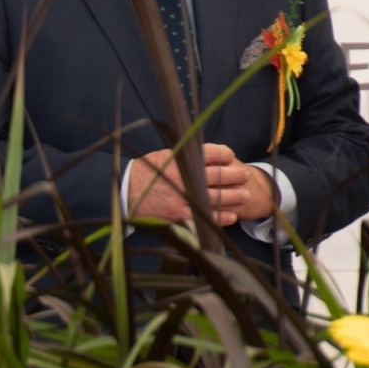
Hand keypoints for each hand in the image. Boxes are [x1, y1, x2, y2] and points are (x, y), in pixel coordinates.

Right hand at [129, 144, 275, 225]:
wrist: (123, 193)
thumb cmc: (143, 173)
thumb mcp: (161, 155)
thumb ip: (183, 154)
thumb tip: (205, 151)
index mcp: (179, 159)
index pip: (210, 153)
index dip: (224, 154)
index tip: (230, 156)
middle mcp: (183, 176)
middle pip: (218, 175)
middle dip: (235, 175)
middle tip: (245, 176)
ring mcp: (183, 197)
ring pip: (217, 196)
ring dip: (234, 196)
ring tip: (245, 195)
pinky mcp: (180, 215)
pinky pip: (206, 216)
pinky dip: (222, 216)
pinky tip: (232, 215)